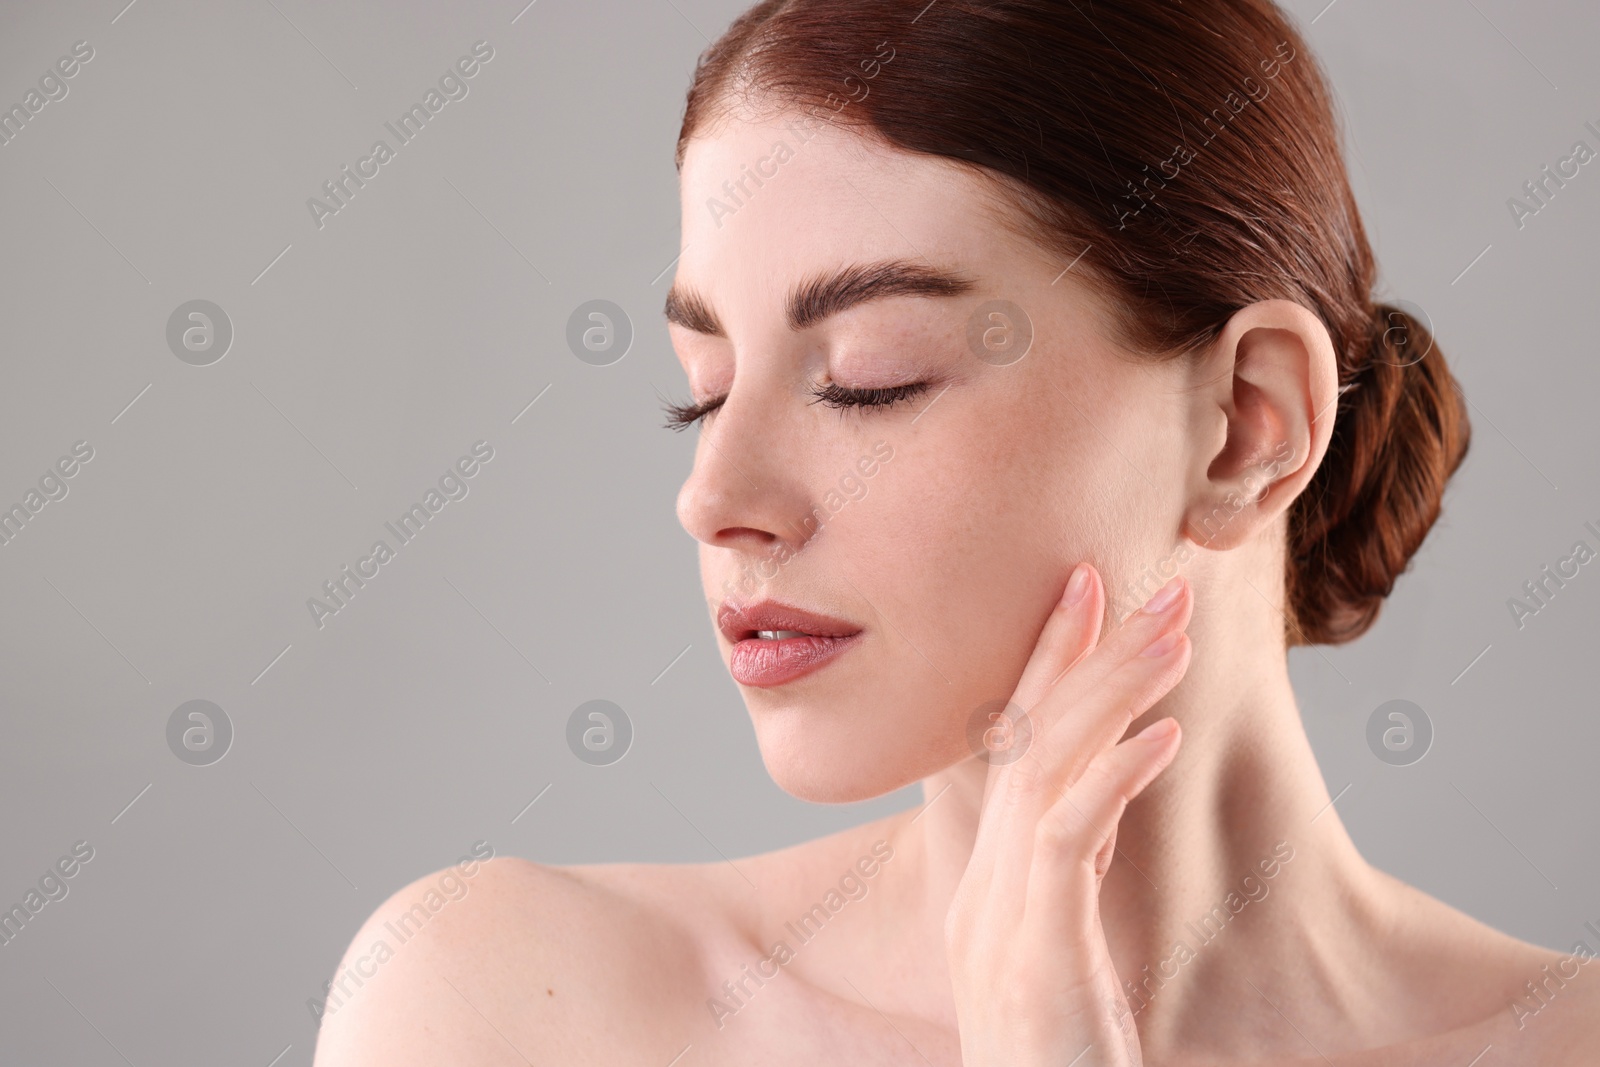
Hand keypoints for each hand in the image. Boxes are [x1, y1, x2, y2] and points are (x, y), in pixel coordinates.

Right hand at [944, 563, 1191, 1066]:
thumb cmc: (1054, 1064)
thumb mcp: (1058, 962)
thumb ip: (1064, 887)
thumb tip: (1097, 815)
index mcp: (987, 886)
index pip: (1014, 749)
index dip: (1049, 663)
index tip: (1090, 591)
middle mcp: (982, 888)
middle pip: (1027, 740)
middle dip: (1088, 652)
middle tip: (1153, 585)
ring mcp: (999, 916)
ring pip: (1044, 770)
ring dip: (1111, 694)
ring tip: (1172, 636)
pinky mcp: (1033, 949)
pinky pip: (1069, 840)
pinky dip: (1115, 777)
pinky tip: (1164, 735)